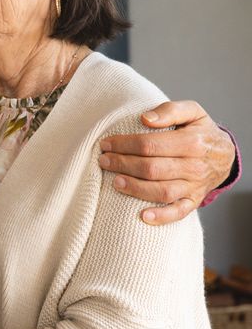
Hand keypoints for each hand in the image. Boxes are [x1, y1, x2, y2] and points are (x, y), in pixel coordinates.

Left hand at [98, 100, 235, 224]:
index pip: (150, 145)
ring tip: (115, 182)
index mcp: (192, 142)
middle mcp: (194, 166)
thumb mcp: (192, 112)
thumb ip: (170, 111)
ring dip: (135, 188)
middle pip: (152, 168)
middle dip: (123, 164)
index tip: (105, 144)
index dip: (124, 145)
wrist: (225, 154)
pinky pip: (179, 212)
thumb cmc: (200, 131)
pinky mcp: (194, 200)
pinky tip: (143, 216)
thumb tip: (145, 119)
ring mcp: (194, 186)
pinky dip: (162, 216)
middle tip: (104, 161)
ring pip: (162, 191)